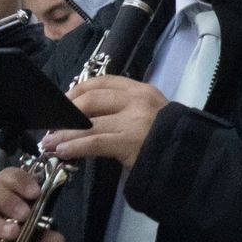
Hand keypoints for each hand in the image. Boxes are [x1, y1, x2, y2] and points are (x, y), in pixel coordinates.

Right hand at [0, 167, 66, 241]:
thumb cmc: (6, 241)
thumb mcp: (29, 241)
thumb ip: (42, 238)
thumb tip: (59, 240)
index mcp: (0, 194)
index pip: (7, 177)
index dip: (20, 181)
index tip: (36, 193)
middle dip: (7, 200)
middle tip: (25, 215)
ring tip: (12, 233)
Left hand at [43, 75, 168, 169]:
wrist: (191, 160)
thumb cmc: (168, 139)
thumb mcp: (151, 114)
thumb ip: (126, 109)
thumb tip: (88, 115)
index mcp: (142, 90)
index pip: (103, 81)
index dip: (78, 90)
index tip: (64, 101)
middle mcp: (137, 101)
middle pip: (91, 100)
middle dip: (67, 112)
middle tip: (53, 125)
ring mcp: (134, 121)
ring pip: (88, 123)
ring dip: (64, 134)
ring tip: (49, 143)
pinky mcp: (129, 142)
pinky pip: (94, 143)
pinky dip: (74, 147)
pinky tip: (63, 152)